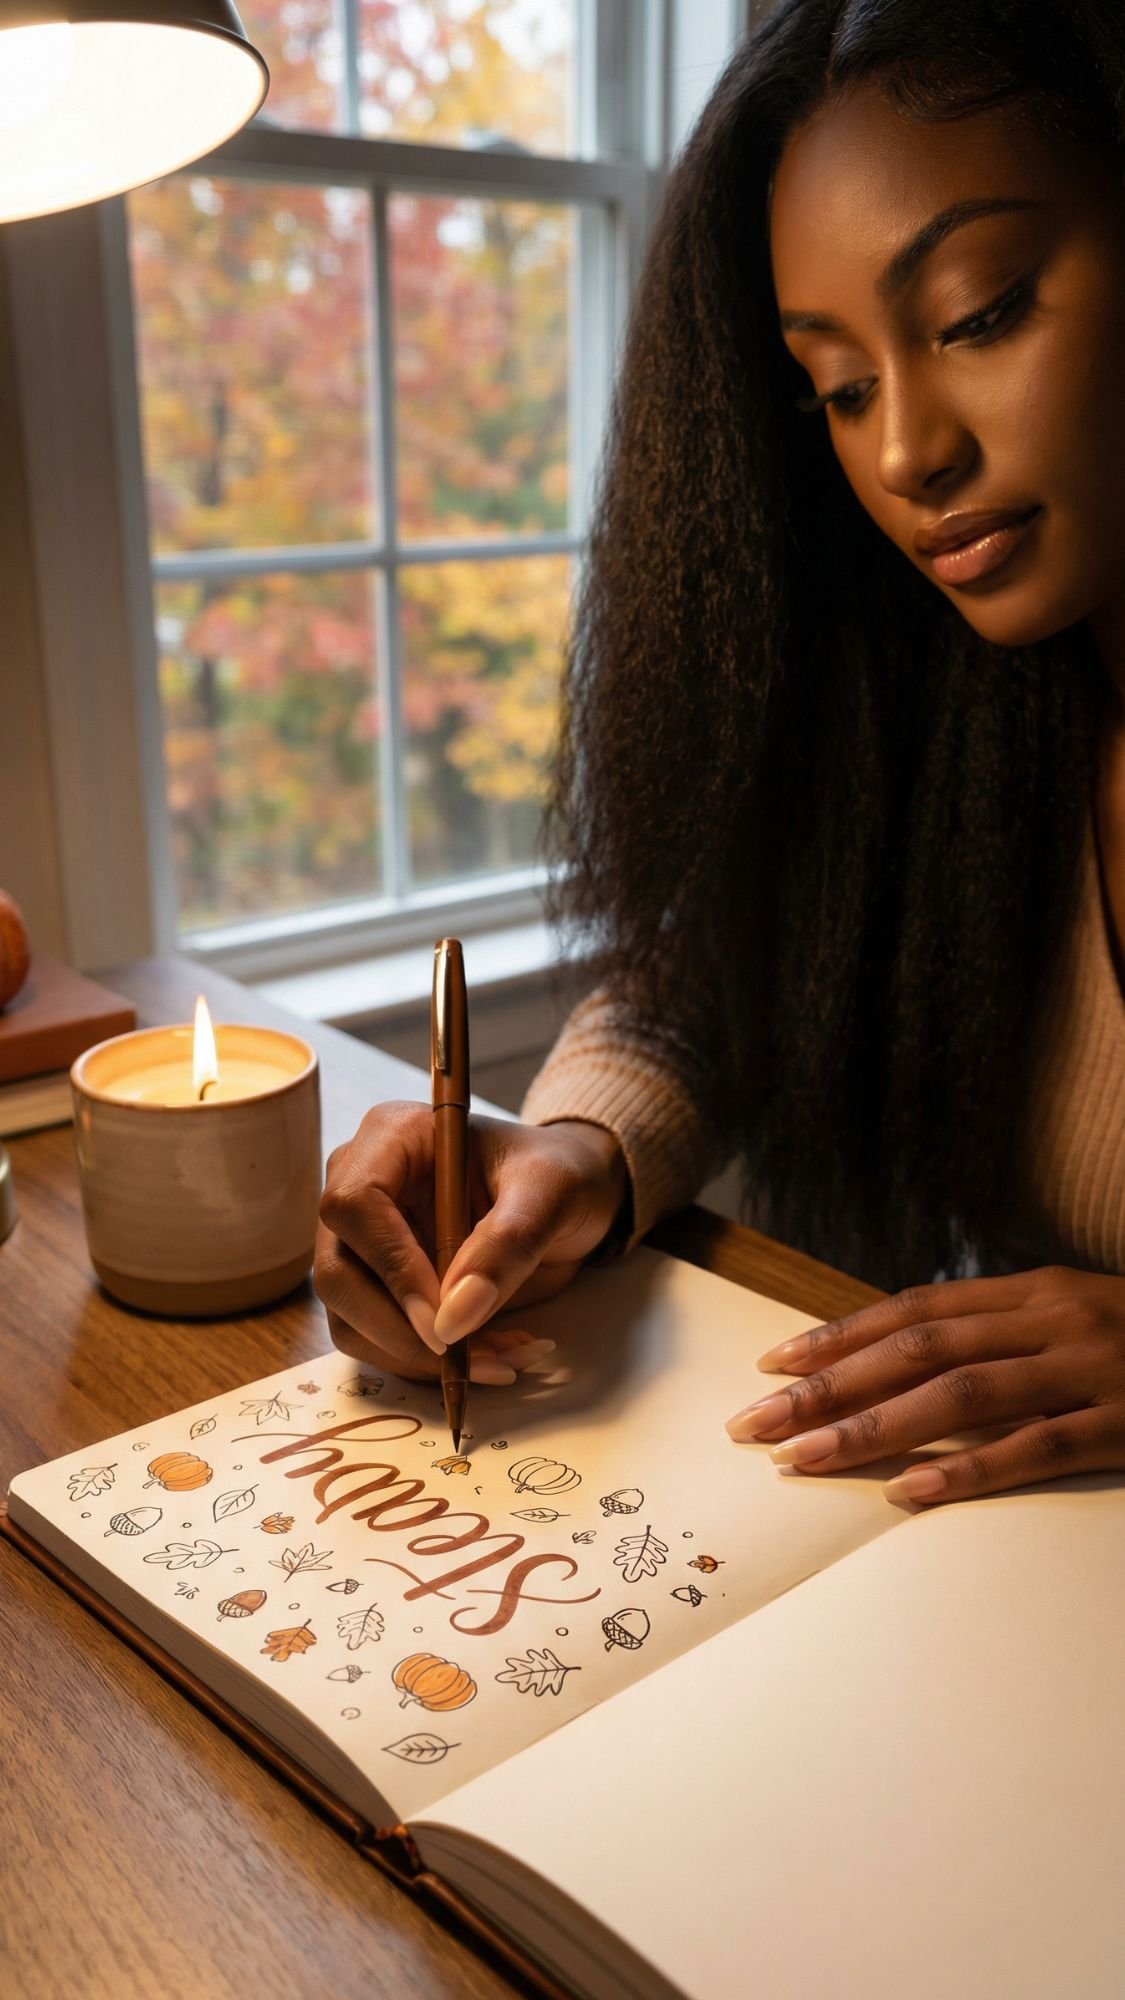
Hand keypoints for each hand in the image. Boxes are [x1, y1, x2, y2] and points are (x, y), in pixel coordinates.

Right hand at [315, 1101, 629, 1385]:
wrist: (565, 1196)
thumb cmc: (557, 1174)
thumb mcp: (551, 1194)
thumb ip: (506, 1245)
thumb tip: (452, 1318)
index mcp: (393, 1137)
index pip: (353, 1205)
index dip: (391, 1267)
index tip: (444, 1317)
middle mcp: (361, 1185)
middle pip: (337, 1273)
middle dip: (402, 1331)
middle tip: (474, 1359)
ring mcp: (363, 1240)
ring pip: (349, 1319)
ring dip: (419, 1358)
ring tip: (502, 1358)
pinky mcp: (378, 1284)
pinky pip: (377, 1339)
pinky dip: (428, 1364)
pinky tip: (491, 1355)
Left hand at [724, 1264, 1124, 1506]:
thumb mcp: (1071, 1314)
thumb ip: (998, 1330)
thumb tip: (904, 1357)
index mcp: (1032, 1290)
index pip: (912, 1311)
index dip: (838, 1337)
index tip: (771, 1366)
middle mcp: (1051, 1321)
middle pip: (917, 1351)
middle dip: (828, 1386)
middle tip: (756, 1423)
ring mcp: (1089, 1372)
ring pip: (961, 1397)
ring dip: (874, 1428)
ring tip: (806, 1458)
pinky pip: (1036, 1449)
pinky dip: (969, 1472)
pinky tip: (911, 1494)